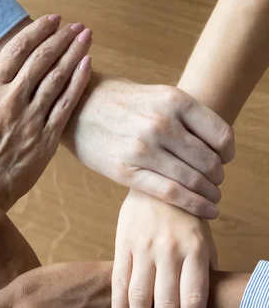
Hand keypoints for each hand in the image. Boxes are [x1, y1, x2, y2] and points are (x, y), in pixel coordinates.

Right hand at [0, 15, 92, 209]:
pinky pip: (66, 103)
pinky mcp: (46, 136)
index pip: (17, 49)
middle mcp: (10, 99)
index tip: (54, 20)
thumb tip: (25, 62)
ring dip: (74, 53)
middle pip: (41, 58)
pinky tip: (88, 64)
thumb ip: (3, 86)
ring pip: (56, 77)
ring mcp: (29, 118)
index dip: (38, 31)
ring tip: (86, 37)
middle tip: (77, 27)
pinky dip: (78, 81)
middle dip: (62, 38)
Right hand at [64, 75, 234, 218]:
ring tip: (213, 198)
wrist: (78, 107)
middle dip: (218, 177)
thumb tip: (215, 145)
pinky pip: (171, 194)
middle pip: (210, 161)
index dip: (229, 154)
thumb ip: (185, 117)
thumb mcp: (157, 96)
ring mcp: (143, 149)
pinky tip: (206, 210)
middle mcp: (162, 123)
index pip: (221, 136)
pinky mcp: (127, 172)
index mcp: (175, 100)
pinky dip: (195, 205)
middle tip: (216, 183)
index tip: (225, 161)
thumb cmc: (120, 102)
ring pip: (193, 180)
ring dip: (210, 194)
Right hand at [111, 190, 216, 307]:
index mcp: (194, 251)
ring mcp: (143, 248)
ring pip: (139, 297)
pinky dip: (119, 305)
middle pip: (166, 305)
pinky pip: (119, 281)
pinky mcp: (123, 244)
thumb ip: (202, 271)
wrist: (157, 182)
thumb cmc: (185, 217)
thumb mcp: (204, 240)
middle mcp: (169, 251)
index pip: (193, 300)